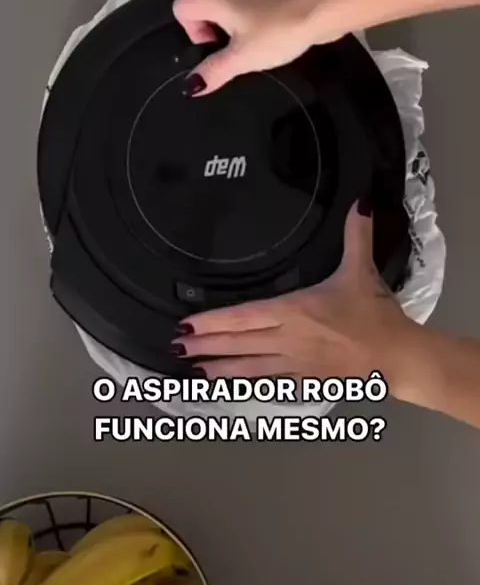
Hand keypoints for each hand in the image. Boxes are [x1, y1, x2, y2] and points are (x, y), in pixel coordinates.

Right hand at [173, 0, 345, 93]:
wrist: (322, 9)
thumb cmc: (278, 33)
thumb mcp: (243, 59)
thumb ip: (214, 71)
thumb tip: (190, 87)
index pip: (180, 7)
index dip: (192, 30)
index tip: (215, 45)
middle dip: (201, 11)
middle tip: (224, 35)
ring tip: (240, 22)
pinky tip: (263, 8)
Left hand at [174, 203, 424, 397]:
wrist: (396, 356)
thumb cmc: (375, 313)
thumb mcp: (362, 269)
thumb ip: (357, 234)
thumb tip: (361, 200)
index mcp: (295, 310)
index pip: (245, 316)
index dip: (214, 322)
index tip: (187, 324)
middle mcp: (288, 338)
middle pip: (239, 342)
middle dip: (206, 345)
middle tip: (176, 346)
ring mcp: (294, 362)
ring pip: (249, 365)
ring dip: (218, 366)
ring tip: (192, 367)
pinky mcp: (303, 379)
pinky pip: (267, 380)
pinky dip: (245, 381)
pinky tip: (228, 384)